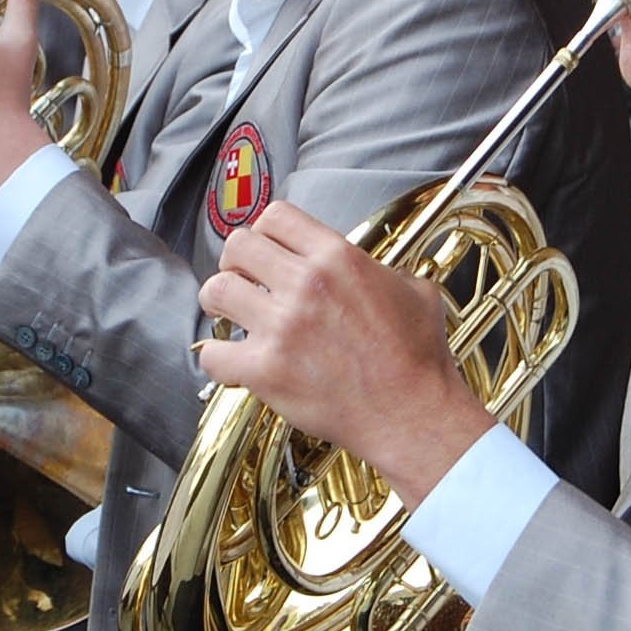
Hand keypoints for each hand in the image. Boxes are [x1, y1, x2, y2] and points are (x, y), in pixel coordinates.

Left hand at [196, 203, 494, 504]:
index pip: (276, 216)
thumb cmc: (417, 359)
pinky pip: (213, 353)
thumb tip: (372, 272)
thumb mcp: (416, 291)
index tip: (266, 249)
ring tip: (230, 314)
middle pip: (238, 246)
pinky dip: (218, 358)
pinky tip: (233, 362)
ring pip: (216, 290)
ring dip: (218, 302)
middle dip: (235, 262)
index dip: (266, 232)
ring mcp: (281, 326)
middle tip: (243, 280)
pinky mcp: (265, 369)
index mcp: (338, 257)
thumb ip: (384, 271)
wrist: (412, 413)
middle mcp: (305, 283)